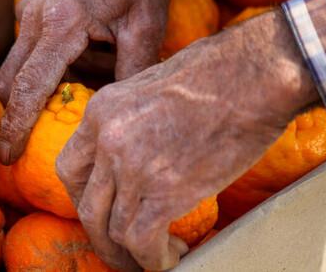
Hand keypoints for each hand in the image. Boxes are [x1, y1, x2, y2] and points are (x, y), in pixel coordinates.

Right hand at [0, 0, 169, 164]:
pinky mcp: (32, 4)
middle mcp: (35, 19)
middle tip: (40, 135)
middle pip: (11, 81)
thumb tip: (119, 114)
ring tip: (84, 80)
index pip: (28, 88)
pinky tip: (84, 55)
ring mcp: (29, 9)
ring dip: (40, 84)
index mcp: (62, 25)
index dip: (16, 128)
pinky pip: (30, 45)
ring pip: (18, 64)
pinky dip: (47, 62)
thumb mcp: (146, 23)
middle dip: (19, 113)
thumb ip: (132, 70)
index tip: (7, 156)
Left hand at [56, 10, 318, 270]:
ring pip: (111, 230)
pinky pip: (141, 242)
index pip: (71, 168)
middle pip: (85, 205)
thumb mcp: (151, 85)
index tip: (105, 211)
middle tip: (122, 246)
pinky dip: (153, 260)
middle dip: (101, 233)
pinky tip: (173, 258)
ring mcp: (132, 166)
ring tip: (157, 254)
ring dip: (129, 253)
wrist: (254, 73)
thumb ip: (131, 120)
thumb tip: (137, 150)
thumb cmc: (216, 72)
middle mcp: (107, 138)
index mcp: (101, 110)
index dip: (85, 197)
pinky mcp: (164, 191)